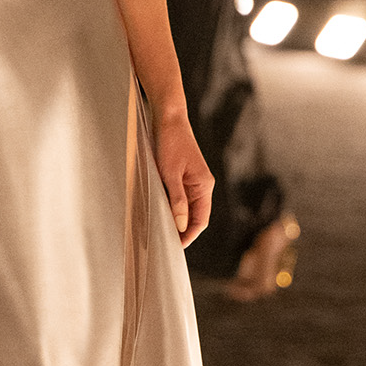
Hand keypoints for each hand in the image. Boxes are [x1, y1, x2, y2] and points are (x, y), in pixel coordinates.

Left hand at [153, 111, 213, 247]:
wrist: (169, 118)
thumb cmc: (170, 143)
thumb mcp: (170, 173)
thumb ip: (176, 200)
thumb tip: (180, 225)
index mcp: (204, 186)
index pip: (201, 219)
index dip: (189, 235)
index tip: (176, 247)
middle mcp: (202, 185)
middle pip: (196, 216)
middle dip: (183, 231)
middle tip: (166, 243)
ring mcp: (194, 181)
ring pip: (188, 208)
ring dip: (177, 219)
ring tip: (162, 231)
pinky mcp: (185, 176)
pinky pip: (181, 197)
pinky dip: (173, 207)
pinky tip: (161, 212)